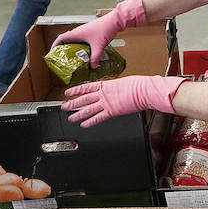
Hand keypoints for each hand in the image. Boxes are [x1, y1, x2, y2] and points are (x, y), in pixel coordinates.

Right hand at [51, 0, 147, 64]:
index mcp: (76, 33)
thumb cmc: (105, 29)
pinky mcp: (91, 33)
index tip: (52, 53)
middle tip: (62, 59)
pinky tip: (86, 54)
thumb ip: (95, 57)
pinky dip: (81, 47)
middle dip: (63, 49)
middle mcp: (79, 32)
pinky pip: (82, 41)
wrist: (115, 20)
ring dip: (72, 48)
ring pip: (75, 41)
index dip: (55, 45)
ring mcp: (85, 32)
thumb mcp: (99, 45)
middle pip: (67, 40)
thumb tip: (93, 67)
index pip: (61, 38)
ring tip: (73, 59)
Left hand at [63, 76, 182, 127]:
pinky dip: (90, 122)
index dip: (75, 91)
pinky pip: (98, 118)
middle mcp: (103, 94)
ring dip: (78, 114)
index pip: (86, 88)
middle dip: (73, 104)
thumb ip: (115, 88)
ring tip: (70, 118)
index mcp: (105, 85)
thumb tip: (114, 91)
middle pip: (84, 100)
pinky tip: (84, 125)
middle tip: (64, 107)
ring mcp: (107, 103)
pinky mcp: (112, 112)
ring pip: (88, 110)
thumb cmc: (137, 85)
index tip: (68, 93)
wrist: (143, 90)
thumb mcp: (123, 82)